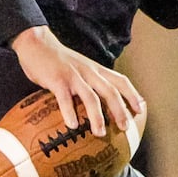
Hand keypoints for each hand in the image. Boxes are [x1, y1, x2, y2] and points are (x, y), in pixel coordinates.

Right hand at [9, 25, 143, 134]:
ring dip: (97, 116)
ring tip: (100, 133)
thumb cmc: (59, 61)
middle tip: (125, 128)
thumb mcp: (81, 68)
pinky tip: (72, 125)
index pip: (120, 81)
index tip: (141, 110)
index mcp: (96, 69)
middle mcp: (88, 72)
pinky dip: (69, 112)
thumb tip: (99, 105)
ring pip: (91, 97)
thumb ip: (90, 82)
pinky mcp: (57, 80)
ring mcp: (73, 76)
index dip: (132, 95)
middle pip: (110, 91)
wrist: (37, 43)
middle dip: (120, 110)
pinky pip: (65, 98)